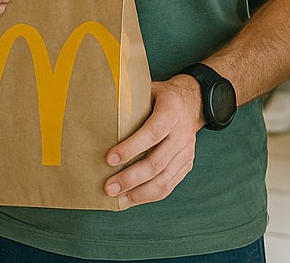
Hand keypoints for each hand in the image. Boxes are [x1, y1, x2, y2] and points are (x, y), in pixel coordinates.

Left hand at [103, 76, 200, 205]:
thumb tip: (96, 112)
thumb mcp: (147, 90)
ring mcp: (186, 152)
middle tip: (109, 187)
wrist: (193, 102)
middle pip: (156, 162)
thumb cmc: (160, 96)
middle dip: (131, 178)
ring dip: (139, 192)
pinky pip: (169, 185)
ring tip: (118, 199)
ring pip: (164, 179)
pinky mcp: (186, 165)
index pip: (152, 133)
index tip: (109, 159)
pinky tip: (131, 198)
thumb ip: (129, 102)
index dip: (131, 148)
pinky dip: (149, 195)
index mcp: (170, 111)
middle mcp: (181, 134)